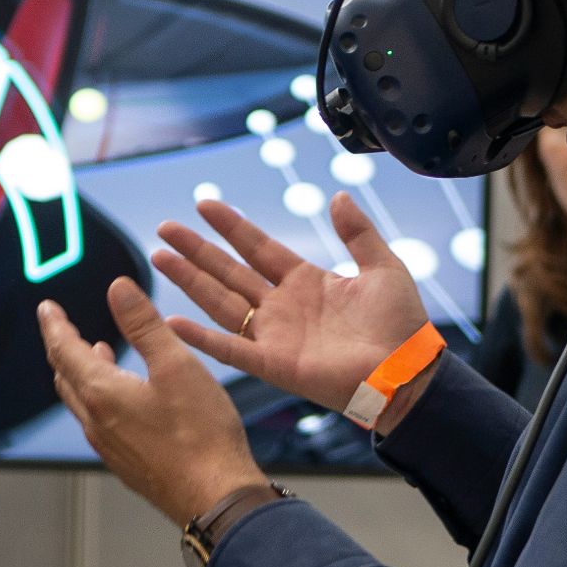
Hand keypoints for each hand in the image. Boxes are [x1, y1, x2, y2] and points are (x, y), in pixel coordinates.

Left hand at [39, 278, 265, 523]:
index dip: (54, 325)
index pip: (64, 350)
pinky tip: (123, 396)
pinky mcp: (126, 463)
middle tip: (62, 327)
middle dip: (62, 347)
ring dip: (80, 372)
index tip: (46, 309)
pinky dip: (98, 397)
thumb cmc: (201, 435)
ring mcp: (110, 447)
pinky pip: (98, 422)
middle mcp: (97, 422)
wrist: (216, 497)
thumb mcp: (176, 365)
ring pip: (81, 401)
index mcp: (102, 393)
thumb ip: (144, 324)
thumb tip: (118, 289)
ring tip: (95, 352)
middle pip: (66, 377)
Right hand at [152, 192, 428, 412]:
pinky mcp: (272, 364)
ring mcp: (273, 335)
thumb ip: (357, 232)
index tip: (204, 204)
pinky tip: (172, 322)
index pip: (258, 247)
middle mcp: (282, 307)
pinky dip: (200, 338)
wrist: (407, 371)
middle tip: (165, 229)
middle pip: (228, 271)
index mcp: (305, 282)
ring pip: (220, 302)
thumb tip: (338, 196)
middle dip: (196, 250)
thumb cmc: (400, 324)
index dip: (231, 226)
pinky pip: (229, 349)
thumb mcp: (383, 266)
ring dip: (189, 281)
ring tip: (159, 258)